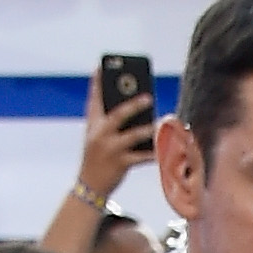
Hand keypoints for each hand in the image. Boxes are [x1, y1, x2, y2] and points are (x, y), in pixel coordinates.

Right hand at [69, 69, 156, 211]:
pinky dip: (153, 152)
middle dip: (134, 105)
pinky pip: (141, 157)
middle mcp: (101, 134)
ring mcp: (111, 149)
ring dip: (148, 129)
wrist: (89, 185)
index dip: (98, 82)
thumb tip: (132, 107)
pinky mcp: (121, 164)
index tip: (101, 67)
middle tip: (149, 97)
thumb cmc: (96, 157)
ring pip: (133, 135)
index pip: (94, 99)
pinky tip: (163, 147)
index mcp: (93, 124)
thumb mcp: (95, 136)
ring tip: (160, 123)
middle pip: (119, 114)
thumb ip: (107, 121)